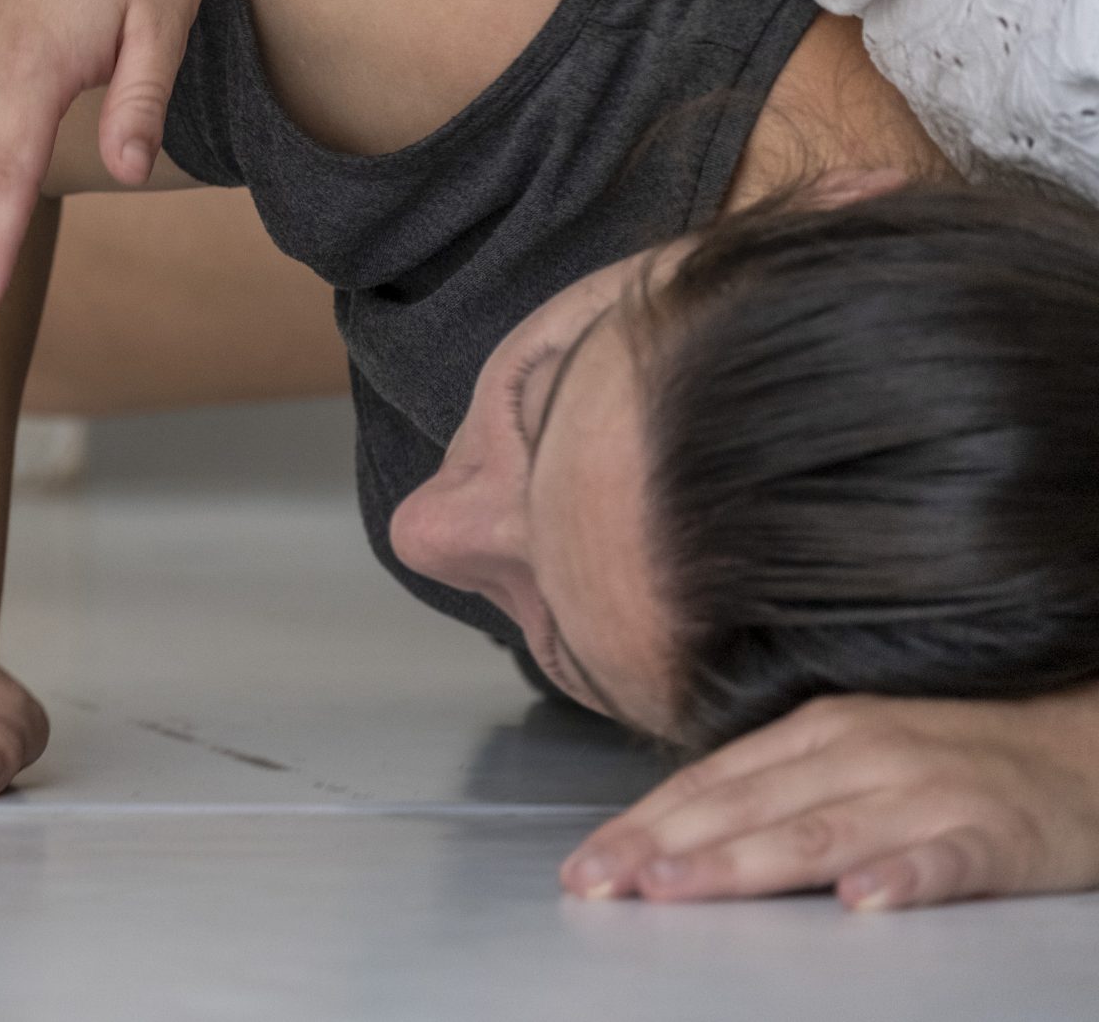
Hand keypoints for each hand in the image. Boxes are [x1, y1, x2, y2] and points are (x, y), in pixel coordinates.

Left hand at [559, 689, 1098, 909]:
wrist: (1085, 748)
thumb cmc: (954, 759)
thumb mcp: (853, 755)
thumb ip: (774, 790)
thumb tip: (677, 833)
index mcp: (819, 732)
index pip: (711, 783)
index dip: (643, 825)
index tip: (586, 865)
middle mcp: (864, 753)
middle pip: (747, 808)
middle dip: (664, 849)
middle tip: (603, 884)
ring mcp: (929, 793)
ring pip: (822, 832)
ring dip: (745, 862)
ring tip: (680, 888)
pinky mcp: (995, 836)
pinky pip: (943, 861)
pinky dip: (901, 877)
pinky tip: (862, 901)